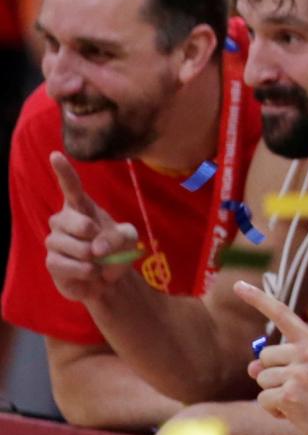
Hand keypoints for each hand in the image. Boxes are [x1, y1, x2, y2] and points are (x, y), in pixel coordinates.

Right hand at [43, 152, 139, 301]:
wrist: (111, 280)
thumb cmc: (117, 251)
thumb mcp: (128, 239)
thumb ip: (120, 237)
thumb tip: (97, 247)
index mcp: (82, 208)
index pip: (70, 186)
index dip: (64, 171)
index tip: (56, 154)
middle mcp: (64, 221)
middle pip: (69, 220)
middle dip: (86, 232)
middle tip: (100, 246)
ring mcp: (55, 242)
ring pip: (66, 245)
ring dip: (89, 256)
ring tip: (98, 262)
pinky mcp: (52, 263)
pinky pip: (63, 264)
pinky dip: (84, 271)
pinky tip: (91, 272)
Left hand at [237, 281, 307, 434]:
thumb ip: (283, 364)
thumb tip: (251, 367)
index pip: (282, 314)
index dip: (258, 299)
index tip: (238, 285)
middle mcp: (306, 352)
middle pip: (263, 358)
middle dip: (272, 376)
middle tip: (299, 389)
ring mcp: (299, 373)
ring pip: (261, 380)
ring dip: (273, 395)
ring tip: (299, 402)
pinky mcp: (290, 395)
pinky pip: (264, 400)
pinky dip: (274, 411)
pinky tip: (295, 413)